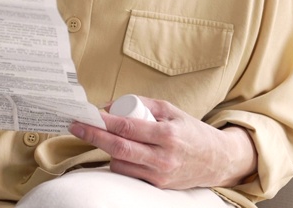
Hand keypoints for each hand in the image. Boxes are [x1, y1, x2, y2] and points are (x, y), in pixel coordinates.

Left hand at [69, 97, 257, 189]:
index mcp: (167, 135)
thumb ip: (143, 105)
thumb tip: (111, 106)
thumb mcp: (171, 111)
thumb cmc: (192, 132)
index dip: (103, 121)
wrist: (217, 160)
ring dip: (109, 150)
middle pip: (119, 148)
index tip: (86, 115)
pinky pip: (129, 174)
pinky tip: (122, 152)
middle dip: (94, 136)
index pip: (127, 128)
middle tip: (76, 126)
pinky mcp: (157, 186)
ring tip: (109, 138)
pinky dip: (121, 162)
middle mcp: (163, 157)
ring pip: (120, 164)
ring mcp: (159, 175)